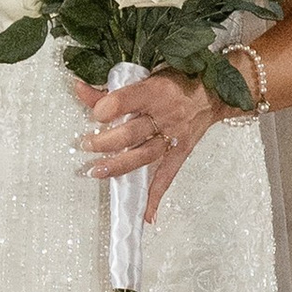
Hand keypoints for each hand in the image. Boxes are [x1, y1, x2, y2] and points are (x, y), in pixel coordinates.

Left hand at [74, 70, 219, 223]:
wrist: (212, 94)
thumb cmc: (176, 81)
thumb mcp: (146, 76)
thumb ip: (112, 89)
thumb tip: (80, 89)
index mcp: (155, 91)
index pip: (127, 100)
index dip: (107, 107)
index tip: (94, 113)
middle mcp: (166, 115)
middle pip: (132, 133)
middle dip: (106, 141)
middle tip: (86, 144)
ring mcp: (174, 137)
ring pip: (144, 155)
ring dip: (119, 166)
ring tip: (97, 172)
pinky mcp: (181, 153)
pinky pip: (167, 177)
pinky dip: (155, 197)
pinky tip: (145, 215)